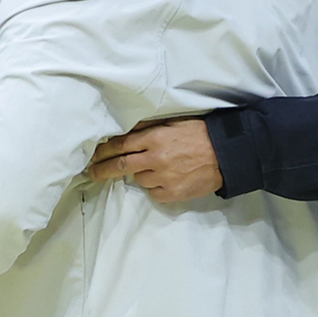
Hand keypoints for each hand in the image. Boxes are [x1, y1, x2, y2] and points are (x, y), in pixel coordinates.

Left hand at [88, 118, 221, 201]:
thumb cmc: (200, 134)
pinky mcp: (172, 194)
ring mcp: (163, 178)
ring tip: (156, 169)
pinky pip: (153, 193)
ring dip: (141, 175)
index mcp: (154, 138)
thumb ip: (149, 128)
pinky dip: (155, 187)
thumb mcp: (173, 123)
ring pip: (139, 180)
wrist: (226, 155)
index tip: (93, 155)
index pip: (120, 145)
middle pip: (120, 166)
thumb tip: (126, 132)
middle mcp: (155, 159)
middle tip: (91, 173)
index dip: (103, 151)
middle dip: (102, 170)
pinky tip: (167, 180)